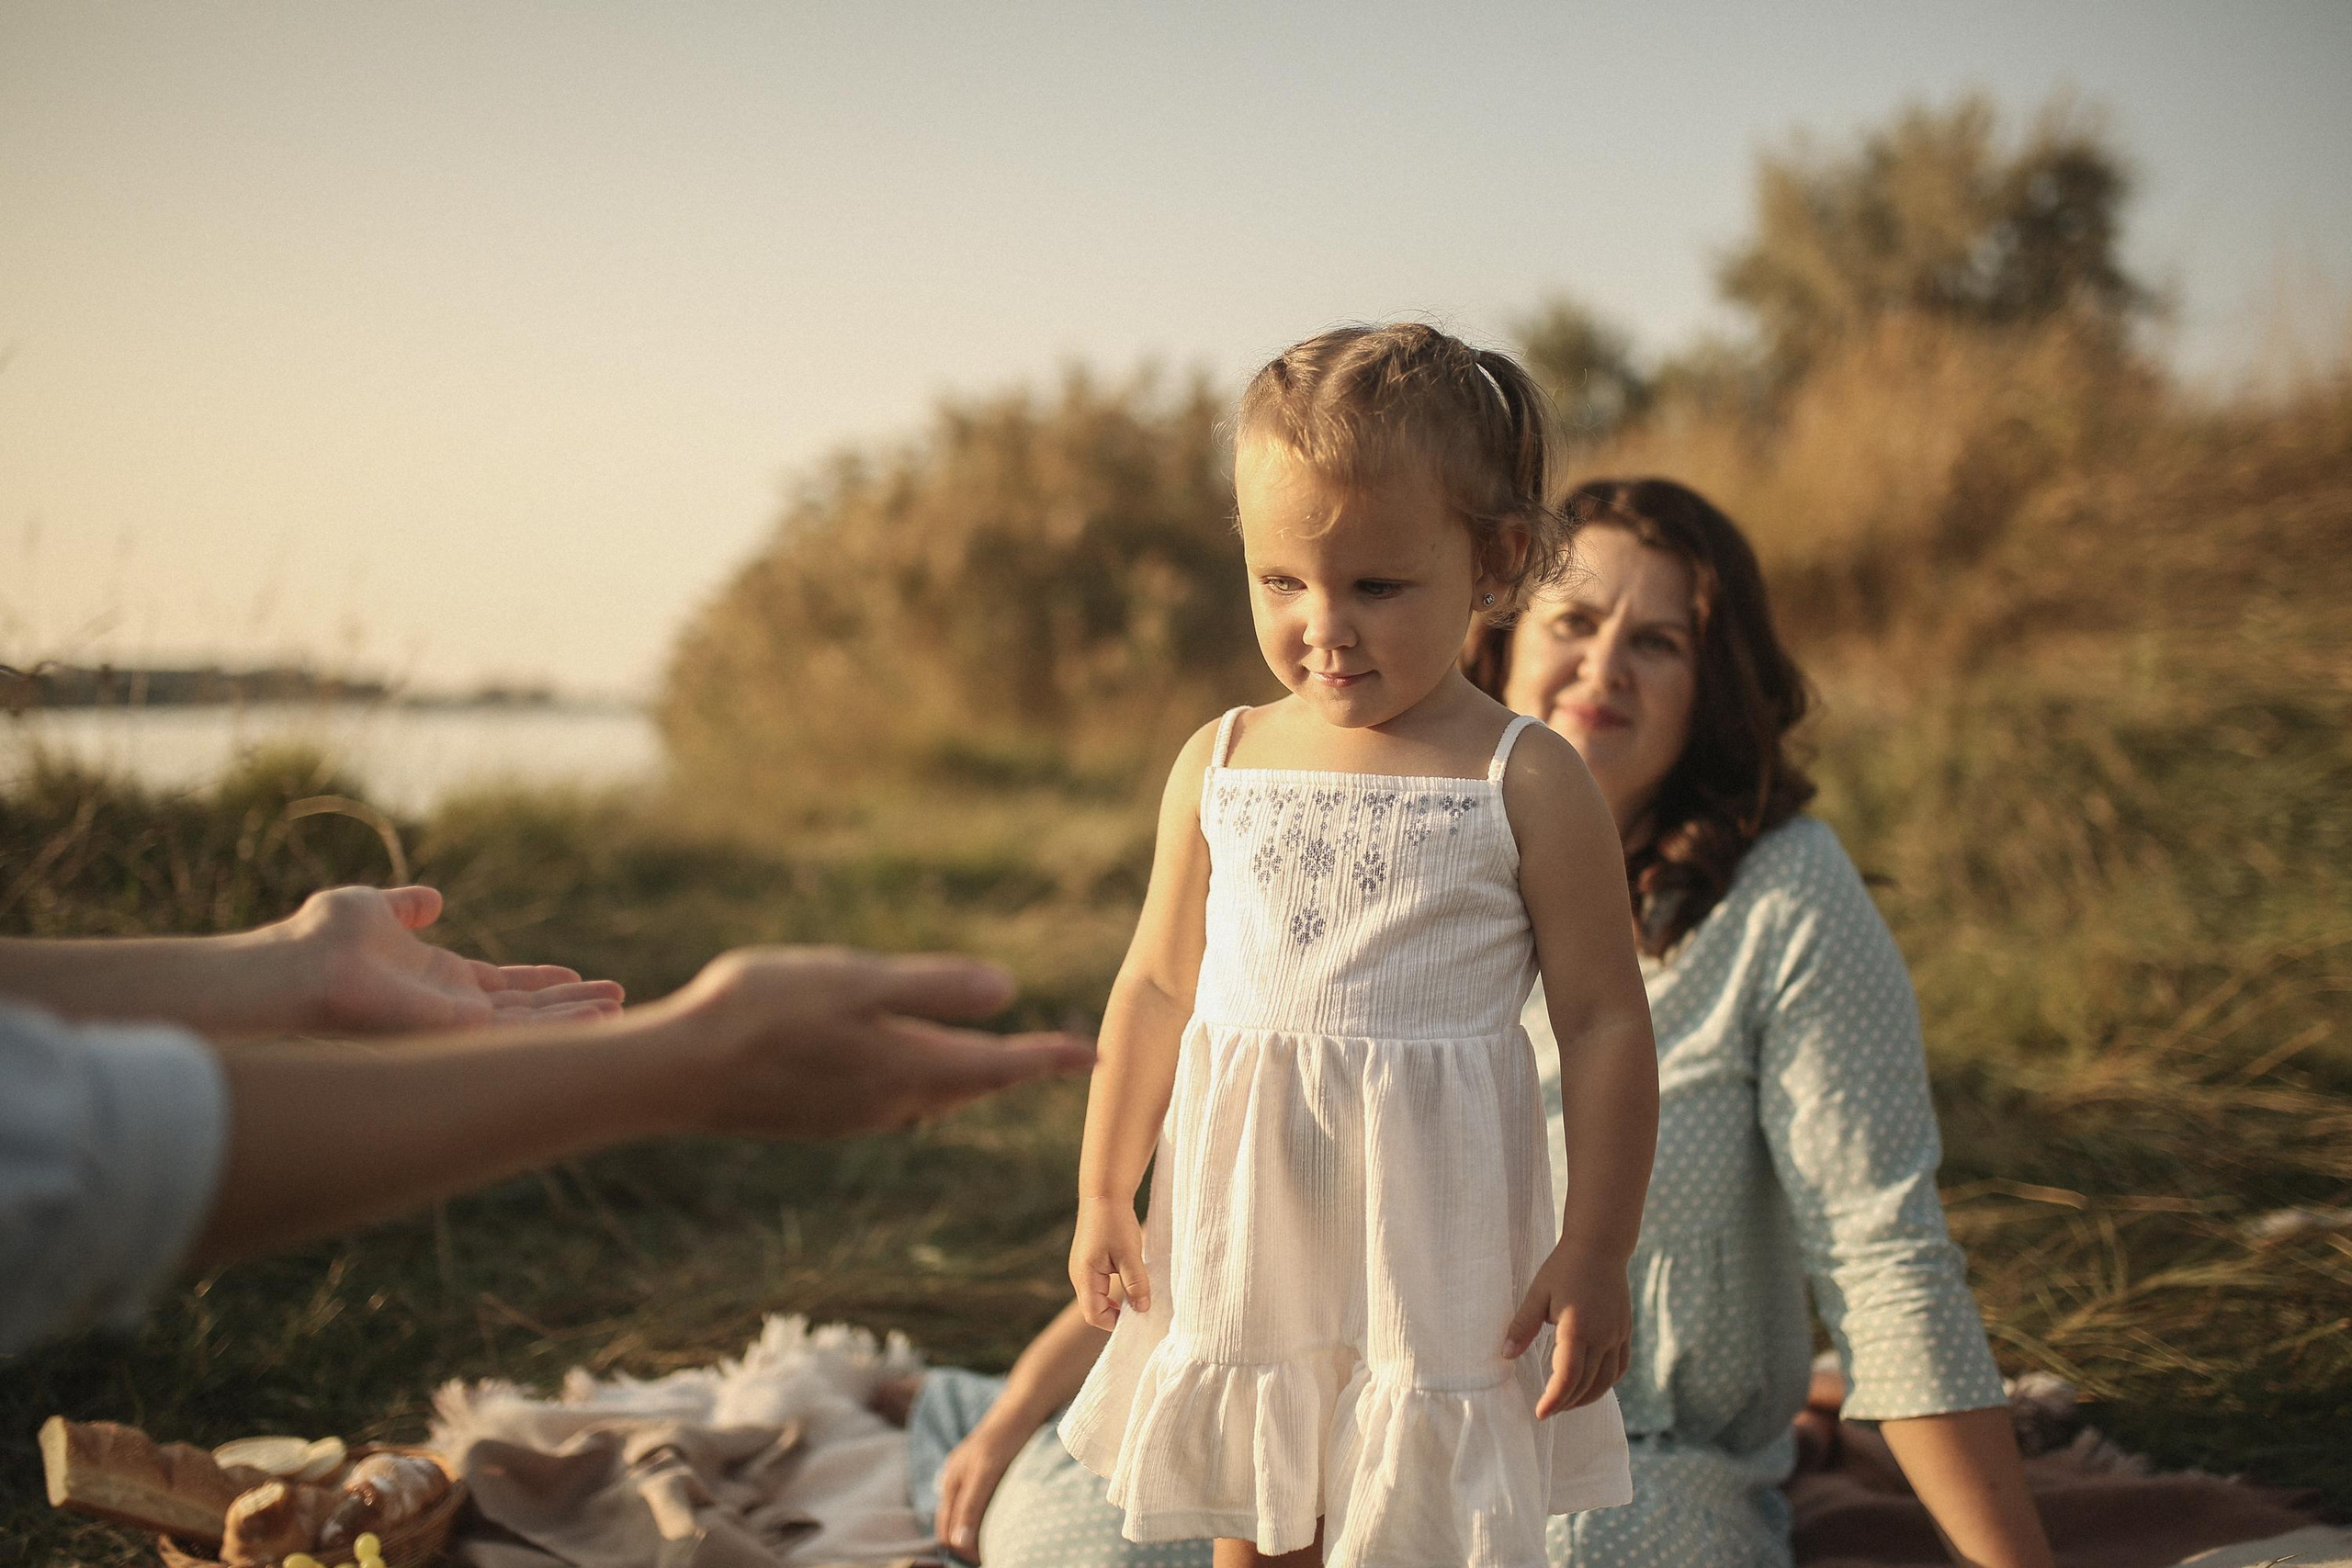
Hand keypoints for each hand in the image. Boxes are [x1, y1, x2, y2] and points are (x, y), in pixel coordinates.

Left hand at [283, 885, 623, 1032]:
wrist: (303, 961)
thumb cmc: (326, 936)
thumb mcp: (376, 908)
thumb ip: (407, 907)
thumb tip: (431, 900)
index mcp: (439, 978)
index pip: (503, 985)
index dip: (540, 981)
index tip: (575, 976)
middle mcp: (453, 1005)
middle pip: (525, 1010)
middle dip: (571, 1005)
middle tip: (617, 998)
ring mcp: (457, 1021)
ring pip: (530, 1025)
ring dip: (575, 1017)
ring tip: (620, 1008)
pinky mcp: (459, 1028)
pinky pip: (519, 1032)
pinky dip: (561, 1026)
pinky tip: (596, 1017)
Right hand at [661, 946, 1094, 1137]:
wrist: (675, 1074)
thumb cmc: (762, 1013)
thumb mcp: (855, 981)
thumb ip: (932, 988)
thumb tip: (1008, 990)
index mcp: (909, 1068)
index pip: (1001, 1065)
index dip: (1050, 1057)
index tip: (1095, 1055)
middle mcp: (890, 1103)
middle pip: (972, 1088)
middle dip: (1014, 1071)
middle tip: (1056, 1057)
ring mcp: (852, 1116)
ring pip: (932, 1098)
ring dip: (968, 1079)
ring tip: (995, 1062)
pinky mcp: (819, 1118)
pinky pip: (892, 1100)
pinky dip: (920, 1082)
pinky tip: (907, 1067)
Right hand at [933, 1413, 1029, 1560]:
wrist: (1025, 1406)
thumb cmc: (1006, 1435)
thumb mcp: (987, 1471)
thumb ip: (971, 1505)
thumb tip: (957, 1543)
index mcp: (952, 1481)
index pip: (947, 1531)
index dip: (962, 1550)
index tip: (985, 1559)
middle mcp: (956, 1480)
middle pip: (952, 1526)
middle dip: (965, 1545)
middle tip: (991, 1555)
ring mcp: (968, 1476)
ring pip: (964, 1517)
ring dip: (975, 1533)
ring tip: (997, 1543)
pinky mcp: (984, 1473)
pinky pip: (976, 1504)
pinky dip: (983, 1519)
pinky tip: (1000, 1522)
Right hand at [1069, 1196, 1148, 1330]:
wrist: (1104, 1193)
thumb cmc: (1115, 1222)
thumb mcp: (1130, 1255)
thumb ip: (1136, 1284)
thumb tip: (1142, 1309)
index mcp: (1084, 1277)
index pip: (1094, 1315)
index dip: (1115, 1322)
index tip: (1138, 1317)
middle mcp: (1077, 1276)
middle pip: (1093, 1308)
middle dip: (1116, 1313)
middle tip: (1140, 1308)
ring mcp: (1081, 1268)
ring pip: (1097, 1296)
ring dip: (1115, 1301)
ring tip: (1137, 1294)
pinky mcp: (1087, 1261)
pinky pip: (1098, 1284)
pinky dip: (1113, 1289)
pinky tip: (1129, 1279)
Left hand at [1502, 1240, 1633, 1418]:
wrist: (1600, 1247)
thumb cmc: (1564, 1268)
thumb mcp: (1537, 1293)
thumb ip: (1522, 1325)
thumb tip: (1505, 1355)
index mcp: (1578, 1328)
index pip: (1568, 1376)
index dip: (1554, 1399)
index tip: (1540, 1412)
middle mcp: (1602, 1336)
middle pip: (1586, 1384)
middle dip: (1566, 1402)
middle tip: (1547, 1409)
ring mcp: (1617, 1335)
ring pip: (1606, 1381)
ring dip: (1586, 1397)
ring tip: (1566, 1403)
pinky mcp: (1624, 1331)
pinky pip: (1619, 1367)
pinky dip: (1606, 1383)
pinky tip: (1591, 1386)